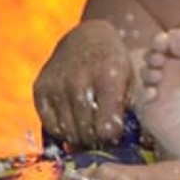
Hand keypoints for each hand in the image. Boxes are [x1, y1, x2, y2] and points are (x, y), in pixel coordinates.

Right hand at [33, 20, 132, 146]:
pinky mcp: (40, 89)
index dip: (114, 137)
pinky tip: (75, 124)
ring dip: (81, 138)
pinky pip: (51, 126)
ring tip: (91, 131)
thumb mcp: (132, 79)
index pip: (106, 128)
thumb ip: (133, 108)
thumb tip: (139, 141)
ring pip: (68, 132)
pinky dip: (63, 131)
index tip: (117, 134)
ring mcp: (56, 86)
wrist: (86, 37)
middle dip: (98, 141)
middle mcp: (78, 82)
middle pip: (86, 133)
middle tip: (104, 138)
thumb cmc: (115, 63)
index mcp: (107, 79)